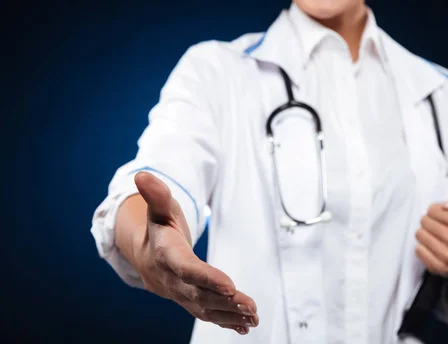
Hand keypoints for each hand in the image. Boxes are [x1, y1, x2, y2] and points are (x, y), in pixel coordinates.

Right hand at [132, 172, 258, 334]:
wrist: (146, 255)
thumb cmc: (159, 228)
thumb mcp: (159, 208)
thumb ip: (156, 194)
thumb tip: (143, 174)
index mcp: (166, 255)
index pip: (187, 269)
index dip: (207, 277)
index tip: (229, 284)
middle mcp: (172, 280)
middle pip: (199, 293)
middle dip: (225, 301)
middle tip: (250, 306)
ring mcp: (181, 294)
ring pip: (205, 308)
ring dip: (230, 315)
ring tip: (253, 317)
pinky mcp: (190, 301)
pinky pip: (208, 314)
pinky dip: (226, 321)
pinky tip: (246, 326)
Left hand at [415, 194, 447, 280]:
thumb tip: (446, 205)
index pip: (434, 210)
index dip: (435, 210)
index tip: (440, 214)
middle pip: (425, 221)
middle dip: (429, 220)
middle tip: (436, 225)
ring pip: (420, 234)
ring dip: (424, 232)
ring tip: (433, 234)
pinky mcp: (439, 268)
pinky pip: (418, 250)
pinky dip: (422, 246)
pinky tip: (431, 245)